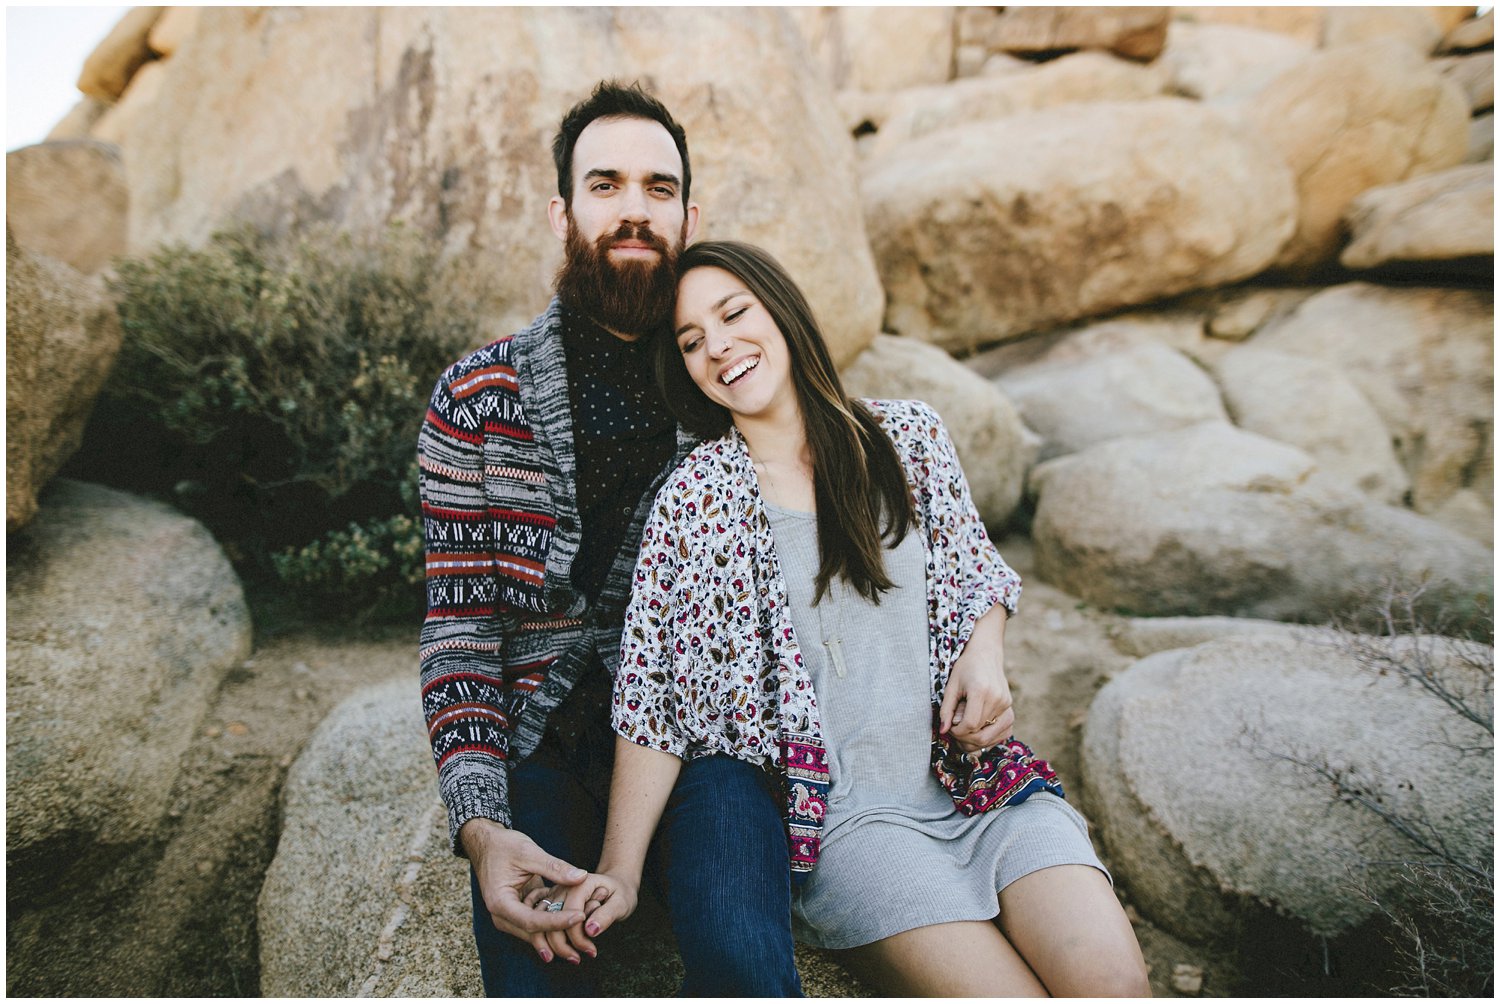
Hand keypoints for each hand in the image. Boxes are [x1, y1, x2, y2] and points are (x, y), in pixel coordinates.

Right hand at [461, 818, 587, 962]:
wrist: (487, 845)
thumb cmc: (504, 846)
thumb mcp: (529, 852)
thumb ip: (554, 867)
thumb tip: (581, 877)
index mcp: (500, 903)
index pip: (532, 921)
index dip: (557, 921)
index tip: (580, 916)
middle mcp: (502, 915)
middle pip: (534, 933)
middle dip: (560, 937)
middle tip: (588, 944)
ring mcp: (509, 916)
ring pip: (537, 932)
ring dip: (559, 931)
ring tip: (585, 934)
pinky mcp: (518, 912)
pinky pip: (538, 922)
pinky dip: (555, 918)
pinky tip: (574, 913)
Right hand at [541, 871, 639, 962]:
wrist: (615, 886)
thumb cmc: (619, 894)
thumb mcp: (621, 903)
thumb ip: (607, 914)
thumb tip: (591, 930)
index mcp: (580, 884)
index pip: (570, 914)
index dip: (578, 936)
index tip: (590, 950)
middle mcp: (563, 887)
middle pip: (552, 921)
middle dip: (563, 945)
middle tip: (578, 959)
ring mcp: (554, 895)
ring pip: (543, 925)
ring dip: (553, 946)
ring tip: (573, 958)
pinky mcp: (550, 904)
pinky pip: (542, 926)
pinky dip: (548, 942)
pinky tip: (564, 951)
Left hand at [941, 616, 1014, 753]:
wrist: (986, 654)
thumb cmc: (966, 667)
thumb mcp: (951, 686)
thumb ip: (946, 709)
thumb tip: (943, 731)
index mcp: (981, 691)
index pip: (970, 725)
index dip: (957, 732)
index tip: (950, 727)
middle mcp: (998, 700)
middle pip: (981, 735)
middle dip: (965, 739)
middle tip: (955, 731)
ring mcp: (1007, 705)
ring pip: (992, 737)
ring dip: (976, 740)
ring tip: (965, 731)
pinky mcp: (1010, 709)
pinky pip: (1002, 733)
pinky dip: (989, 737)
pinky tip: (978, 730)